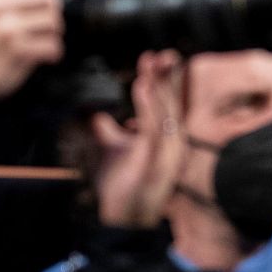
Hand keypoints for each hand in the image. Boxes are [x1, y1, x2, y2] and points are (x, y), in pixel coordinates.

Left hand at [92, 50, 186, 228]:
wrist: (119, 218)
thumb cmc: (120, 186)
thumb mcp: (112, 150)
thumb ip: (109, 132)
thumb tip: (98, 116)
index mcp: (163, 140)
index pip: (168, 103)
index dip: (164, 80)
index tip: (153, 58)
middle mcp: (171, 144)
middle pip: (172, 103)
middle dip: (166, 77)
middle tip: (157, 54)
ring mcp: (168, 154)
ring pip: (166, 112)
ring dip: (158, 86)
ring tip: (148, 65)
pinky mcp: (157, 161)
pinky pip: (154, 127)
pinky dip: (148, 105)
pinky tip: (142, 87)